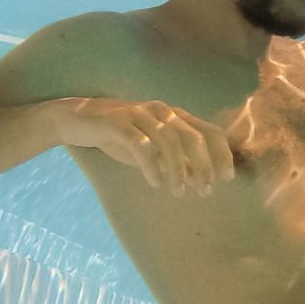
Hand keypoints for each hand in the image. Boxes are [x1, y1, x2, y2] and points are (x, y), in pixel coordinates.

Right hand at [54, 97, 234, 194]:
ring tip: (178, 192)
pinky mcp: (118, 122)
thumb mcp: (153, 150)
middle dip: (203, 167)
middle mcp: (161, 111)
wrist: (78, 120)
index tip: (226, 178)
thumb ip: (176, 161)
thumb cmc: (121, 137)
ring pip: (169, 141)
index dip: (222, 154)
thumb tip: (199, 181)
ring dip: (178, 170)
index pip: (209, 131)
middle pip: (194, 138)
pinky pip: (140, 145)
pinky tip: (155, 183)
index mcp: (175, 115)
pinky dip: (151, 166)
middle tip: (204, 191)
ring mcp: (139, 114)